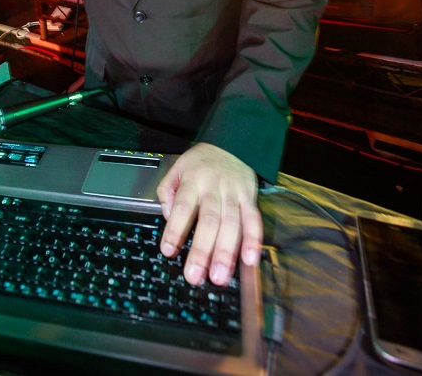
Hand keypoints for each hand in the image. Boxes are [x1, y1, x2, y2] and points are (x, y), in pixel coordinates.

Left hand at [156, 142, 261, 286]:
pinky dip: (253, 240)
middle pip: (209, 220)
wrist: (232, 143)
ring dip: (226, 252)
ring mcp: (234, 193)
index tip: (168, 250)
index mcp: (193, 180)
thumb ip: (167, 191)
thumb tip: (170, 217)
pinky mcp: (250, 198)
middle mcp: (215, 187)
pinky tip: (250, 260)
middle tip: (195, 276)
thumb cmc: (200, 163)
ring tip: (219, 277)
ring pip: (232, 224)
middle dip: (202, 250)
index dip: (175, 229)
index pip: (183, 206)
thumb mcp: (177, 168)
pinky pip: (253, 220)